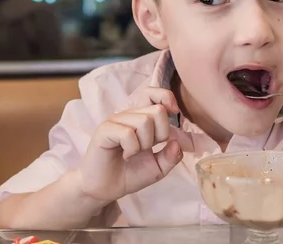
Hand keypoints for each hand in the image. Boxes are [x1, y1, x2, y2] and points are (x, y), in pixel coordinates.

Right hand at [78, 87, 182, 202]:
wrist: (105, 190)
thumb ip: (171, 157)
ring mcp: (116, 121)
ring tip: (133, 153)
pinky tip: (125, 155)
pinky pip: (128, 133)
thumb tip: (177, 143)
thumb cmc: (129, 174)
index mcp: (141, 118)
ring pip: (144, 121)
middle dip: (160, 134)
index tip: (174, 112)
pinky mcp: (104, 130)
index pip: (153, 93)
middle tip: (147, 148)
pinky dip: (131, 149)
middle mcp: (128, 115)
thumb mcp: (158, 168)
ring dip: (144, 144)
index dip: (166, 97)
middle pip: (157, 111)